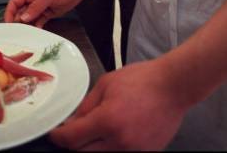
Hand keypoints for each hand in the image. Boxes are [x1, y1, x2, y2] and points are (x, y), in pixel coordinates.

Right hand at [4, 0, 90, 27]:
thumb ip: (35, 7)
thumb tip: (24, 18)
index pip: (14, 3)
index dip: (9, 13)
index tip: (8, 24)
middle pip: (20, 12)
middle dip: (18, 22)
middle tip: (17, 33)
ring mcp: (40, 7)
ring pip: (29, 18)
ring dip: (27, 26)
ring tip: (26, 35)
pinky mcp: (48, 12)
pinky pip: (39, 21)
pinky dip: (37, 27)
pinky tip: (36, 32)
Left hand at [50, 57, 186, 150]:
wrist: (172, 87)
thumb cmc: (141, 80)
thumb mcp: (106, 84)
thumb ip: (87, 105)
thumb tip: (73, 122)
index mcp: (107, 121)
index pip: (73, 139)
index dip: (59, 137)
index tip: (54, 134)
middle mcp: (119, 142)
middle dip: (74, 144)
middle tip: (72, 133)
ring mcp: (134, 152)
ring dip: (92, 148)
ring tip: (93, 133)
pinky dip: (111, 149)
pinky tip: (111, 136)